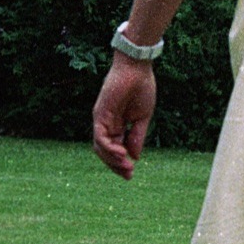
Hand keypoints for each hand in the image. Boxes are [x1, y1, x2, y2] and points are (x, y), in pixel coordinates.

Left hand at [92, 55, 155, 179]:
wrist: (137, 69)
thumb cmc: (141, 88)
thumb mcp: (142, 117)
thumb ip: (137, 136)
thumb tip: (135, 156)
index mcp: (117, 125)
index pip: (115, 149)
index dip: (121, 163)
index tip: (131, 174)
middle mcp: (107, 124)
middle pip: (105, 152)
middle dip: (116, 165)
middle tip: (129, 174)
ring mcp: (102, 120)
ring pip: (100, 147)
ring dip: (112, 159)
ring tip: (126, 165)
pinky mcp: (100, 115)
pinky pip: (100, 136)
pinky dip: (108, 147)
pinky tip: (121, 153)